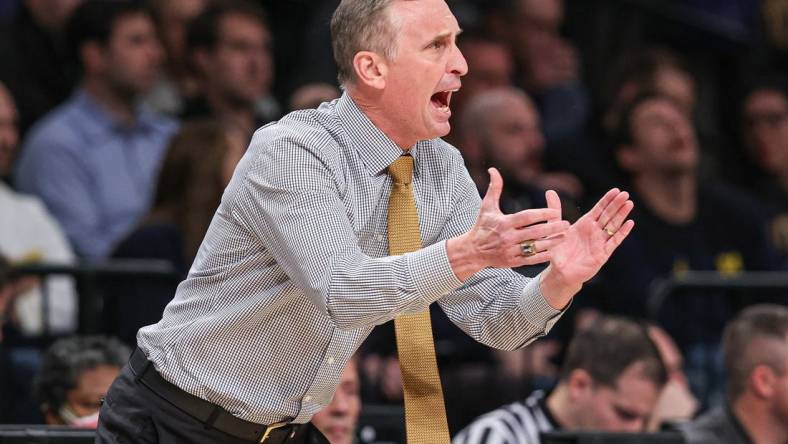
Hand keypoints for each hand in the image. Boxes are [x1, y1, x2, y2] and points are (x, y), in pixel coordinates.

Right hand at [447, 168, 569, 280]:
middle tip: (566, 224)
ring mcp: (510, 250)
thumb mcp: (487, 207)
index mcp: (504, 223)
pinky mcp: (512, 262)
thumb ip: (494, 188)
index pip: (526, 217)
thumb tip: (493, 169)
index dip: (541, 214)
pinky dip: (542, 256)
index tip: (555, 211)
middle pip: (534, 232)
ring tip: (564, 236)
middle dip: (552, 227)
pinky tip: (554, 251)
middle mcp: (508, 237)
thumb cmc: (482, 226)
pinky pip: (530, 260)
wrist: (472, 251)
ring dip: (551, 242)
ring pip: (534, 247)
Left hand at [540, 188, 633, 307]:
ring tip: (629, 204)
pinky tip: (629, 223)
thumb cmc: (557, 250)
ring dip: (621, 215)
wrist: (559, 271)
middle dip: (616, 205)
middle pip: (608, 215)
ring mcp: (599, 242)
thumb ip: (554, 210)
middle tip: (626, 194)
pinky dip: (621, 233)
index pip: (598, 209)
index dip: (607, 200)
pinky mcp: (602, 254)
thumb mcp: (554, 227)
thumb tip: (550, 191)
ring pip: (613, 226)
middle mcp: (594, 231)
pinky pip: (614, 242)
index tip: (616, 190)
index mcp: (584, 224)